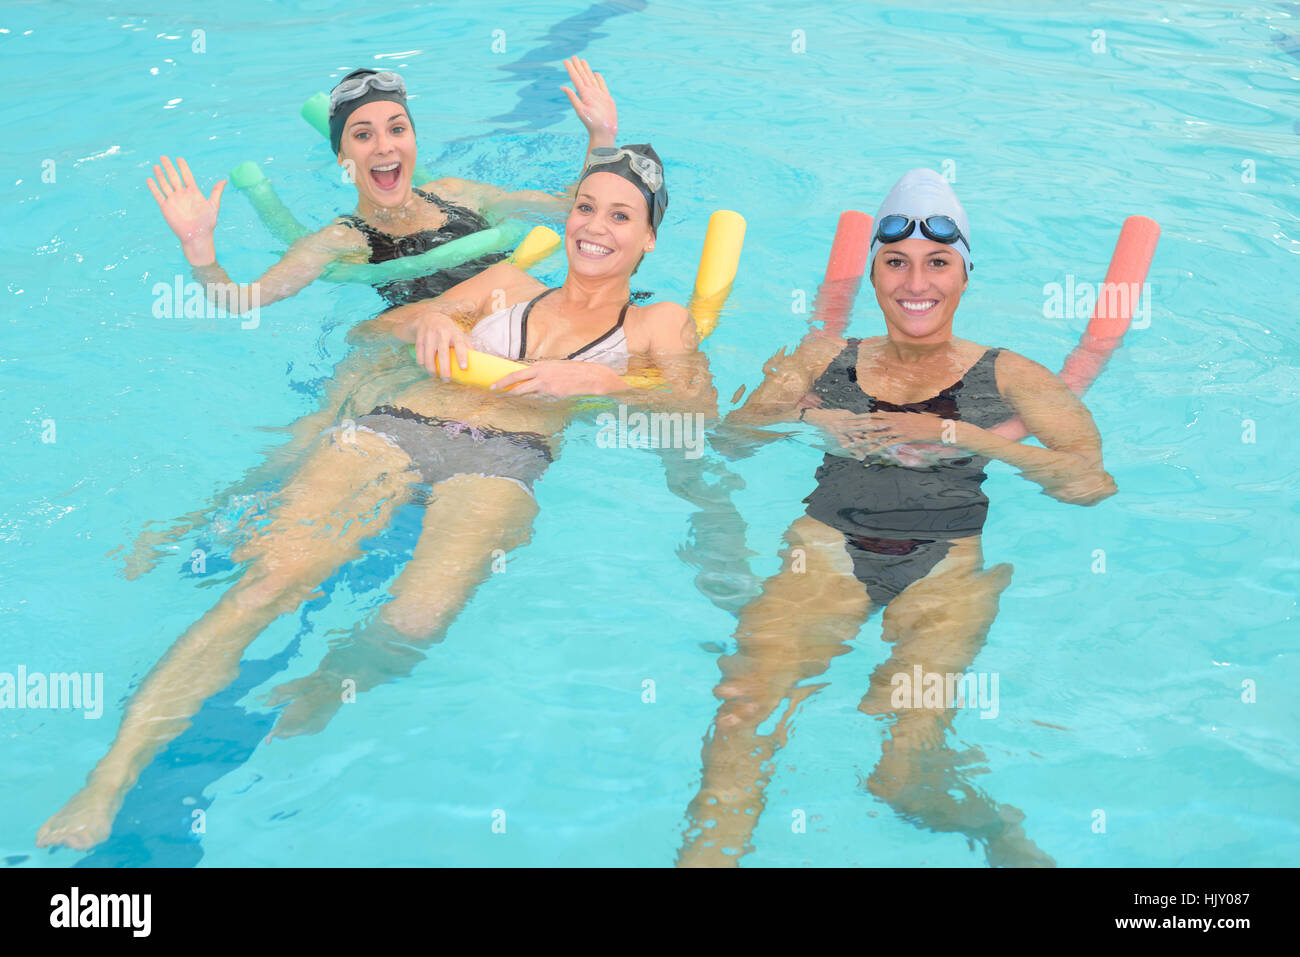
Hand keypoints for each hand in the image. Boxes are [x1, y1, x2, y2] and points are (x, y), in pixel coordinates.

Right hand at [146, 155, 223, 264]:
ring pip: (165, 184)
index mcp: (193, 192)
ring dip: (160, 175)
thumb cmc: (207, 223)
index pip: (187, 176)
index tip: (179, 159)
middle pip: (173, 177)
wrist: (197, 236)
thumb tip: (224, 180)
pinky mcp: (166, 207)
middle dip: (169, 167)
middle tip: (163, 157)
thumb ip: (216, 192)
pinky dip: (153, 187)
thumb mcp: (214, 205)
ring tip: (156, 166)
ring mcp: (173, 200)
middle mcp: (182, 194)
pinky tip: (149, 179)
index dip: (183, 167)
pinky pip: (158, 195)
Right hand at [407, 309, 470, 379]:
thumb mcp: (458, 334)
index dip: (462, 356)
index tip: (464, 368)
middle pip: (443, 354)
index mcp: (454, 333)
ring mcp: (429, 336)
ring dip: (431, 370)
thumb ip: (467, 345)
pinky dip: (423, 365)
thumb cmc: (448, 330)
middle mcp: (442, 334)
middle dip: (444, 369)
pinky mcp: (419, 340)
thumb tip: (477, 361)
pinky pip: (420, 357)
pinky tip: (426, 369)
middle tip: (447, 379)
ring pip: (428, 357)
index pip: (459, 344)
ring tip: (435, 375)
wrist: (428, 317)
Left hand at [489, 359, 621, 396]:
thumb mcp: (555, 366)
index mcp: (541, 366)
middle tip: (494, 393)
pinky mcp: (554, 396)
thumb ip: (542, 371)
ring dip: (516, 396)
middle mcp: (542, 376)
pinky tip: (530, 402)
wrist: (591, 377)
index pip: (517, 374)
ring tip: (507, 399)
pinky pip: (540, 399)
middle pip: (518, 384)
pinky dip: (534, 400)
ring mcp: (548, 387)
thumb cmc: (574, 370)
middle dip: (504, 389)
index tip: (494, 385)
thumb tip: (531, 377)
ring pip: (526, 394)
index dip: (504, 381)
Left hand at [562, 56, 616, 142]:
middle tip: (574, 56)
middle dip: (578, 66)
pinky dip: (599, 79)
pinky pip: (602, 85)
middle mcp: (590, 93)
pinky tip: (596, 74)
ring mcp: (598, 95)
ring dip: (587, 70)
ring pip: (591, 78)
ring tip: (583, 61)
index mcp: (584, 94)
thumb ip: (573, 98)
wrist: (604, 132)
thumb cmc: (592, 124)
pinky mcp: (606, 98)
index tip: (566, 60)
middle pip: (583, 76)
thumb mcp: (581, 110)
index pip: (576, 78)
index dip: (571, 69)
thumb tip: (562, 87)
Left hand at [804, 409, 968, 464]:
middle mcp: (894, 420)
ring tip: (849, 442)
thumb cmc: (927, 426)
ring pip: (876, 434)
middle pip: (870, 423)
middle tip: (840, 428)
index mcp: (894, 415)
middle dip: (854, 425)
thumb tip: (883, 414)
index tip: (845, 419)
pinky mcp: (905, 437)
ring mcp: (899, 428)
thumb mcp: (909, 419)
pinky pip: (887, 443)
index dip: (858, 418)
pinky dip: (877, 448)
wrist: (942, 429)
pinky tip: (867, 452)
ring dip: (862, 438)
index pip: (872, 416)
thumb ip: (895, 418)